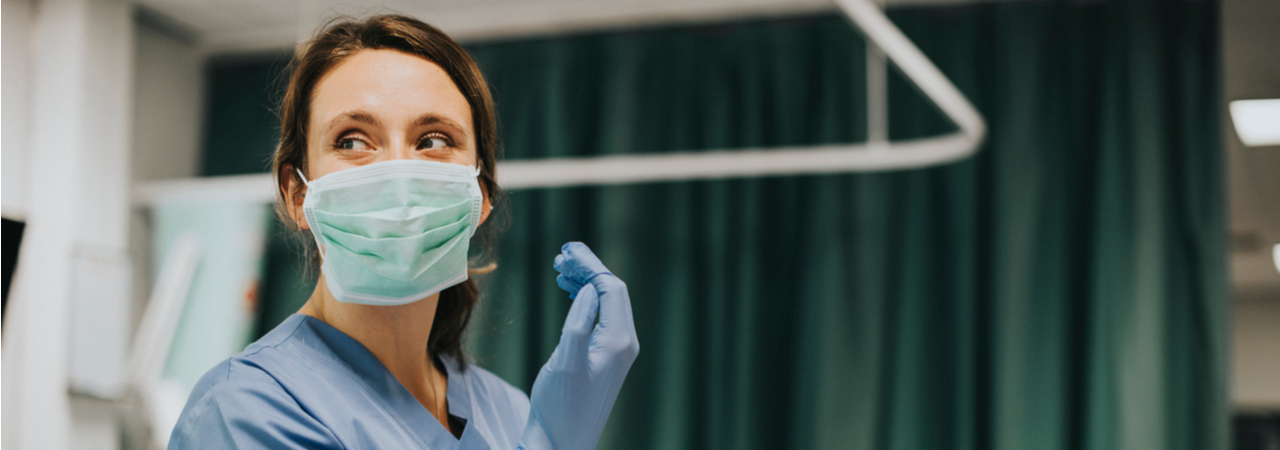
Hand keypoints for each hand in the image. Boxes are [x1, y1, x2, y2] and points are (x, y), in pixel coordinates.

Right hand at [519, 242, 639, 449]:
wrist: (562, 441)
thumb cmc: (560, 406)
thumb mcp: (565, 362)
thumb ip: (579, 323)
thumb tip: (589, 289)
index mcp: (618, 341)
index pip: (611, 287)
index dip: (590, 265)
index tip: (566, 250)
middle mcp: (625, 343)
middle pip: (612, 291)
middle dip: (587, 270)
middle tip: (560, 256)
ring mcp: (618, 351)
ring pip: (606, 303)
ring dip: (585, 283)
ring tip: (560, 270)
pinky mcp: (607, 357)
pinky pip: (602, 317)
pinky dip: (586, 300)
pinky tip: (569, 293)